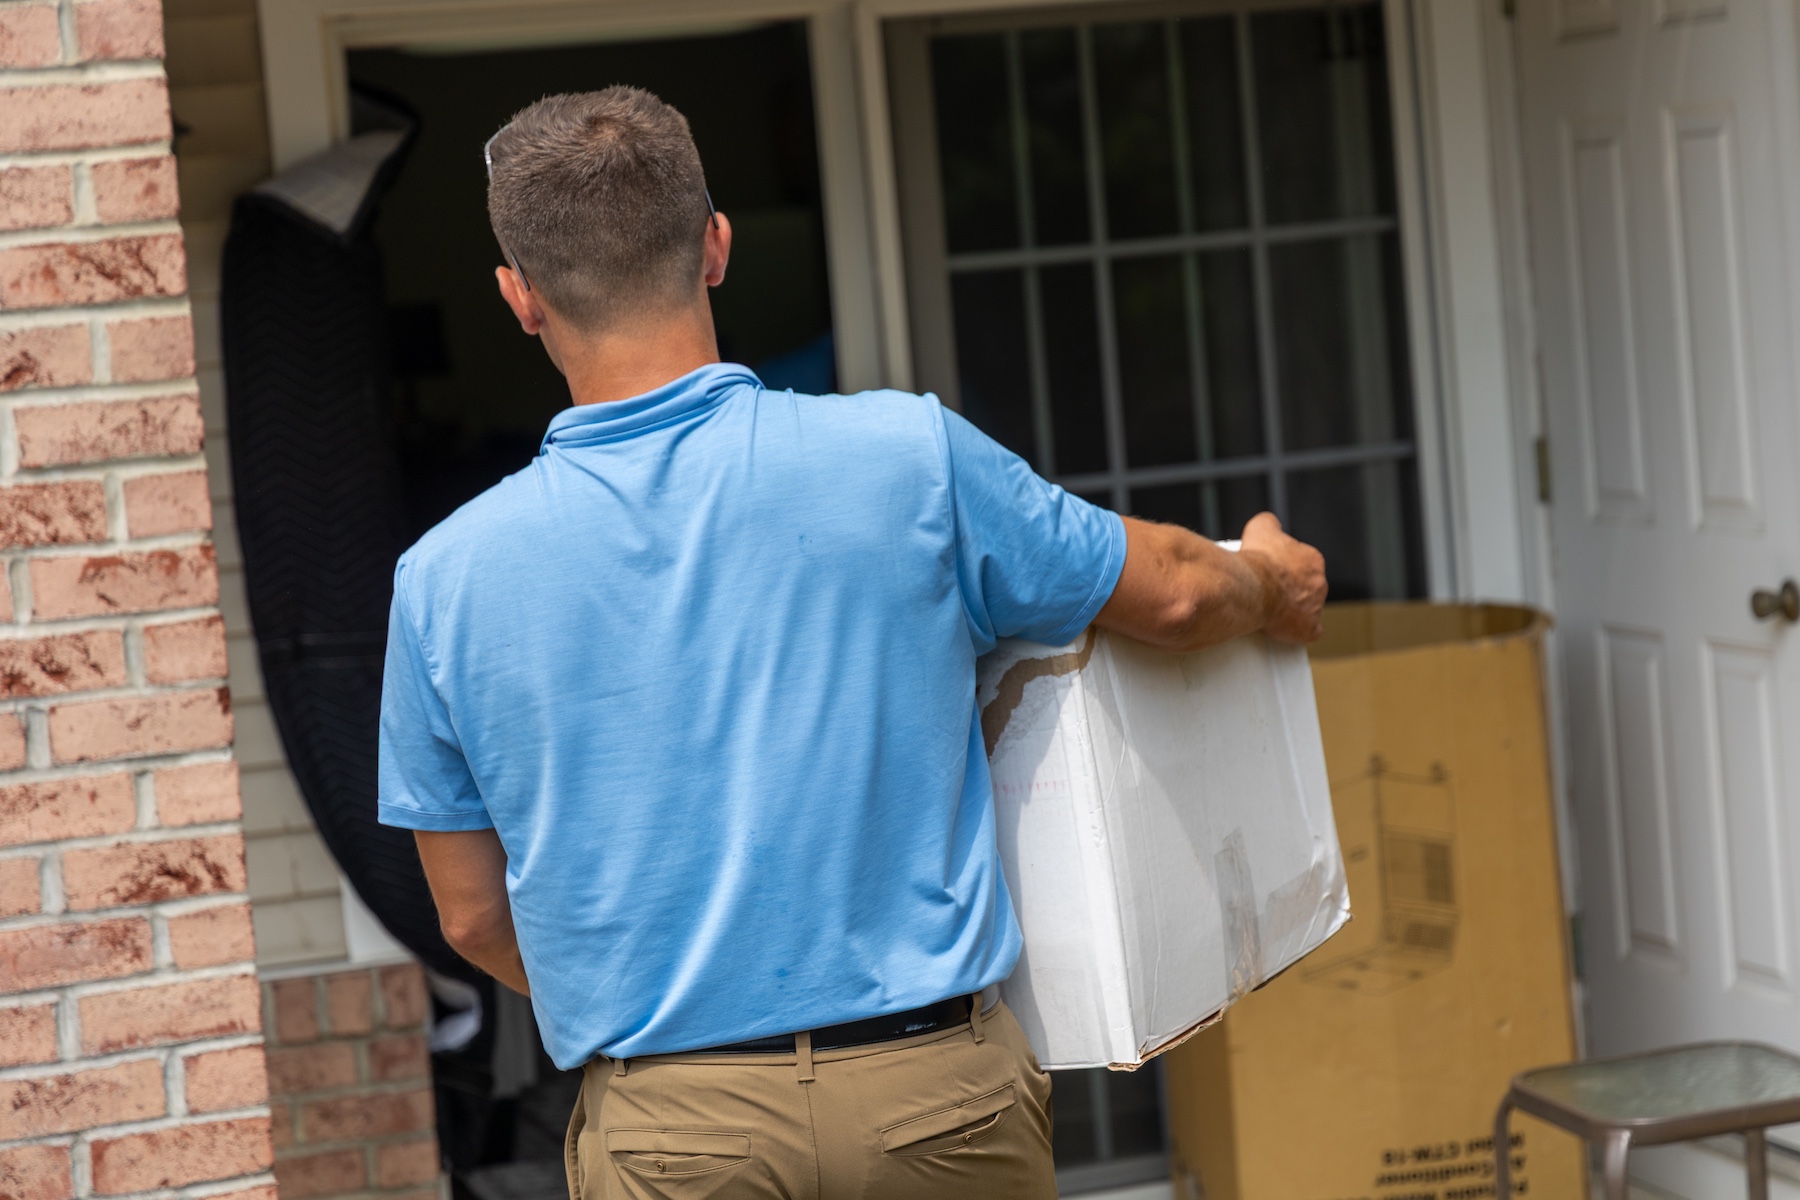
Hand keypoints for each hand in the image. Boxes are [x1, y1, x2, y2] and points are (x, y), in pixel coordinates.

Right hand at [1238, 513, 1326, 643]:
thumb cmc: (1256, 560)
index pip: (1302, 564)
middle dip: (1289, 590)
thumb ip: (1269, 522)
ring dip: (1291, 610)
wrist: (1251, 588)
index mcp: (1312, 560)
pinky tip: (1282, 629)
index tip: (1270, 572)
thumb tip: (1269, 522)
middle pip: (1305, 588)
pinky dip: (1296, 631)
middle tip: (1266, 591)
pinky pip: (1307, 632)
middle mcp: (1319, 583)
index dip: (1285, 569)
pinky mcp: (1307, 629)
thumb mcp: (1260, 527)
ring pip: (1305, 610)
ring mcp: (1315, 608)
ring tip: (1267, 610)